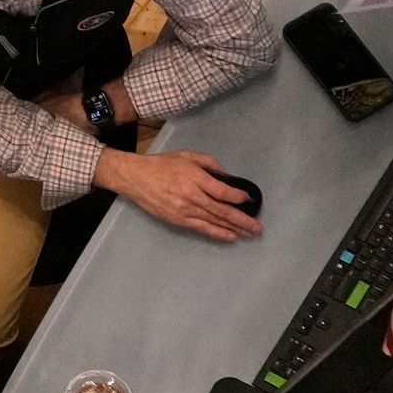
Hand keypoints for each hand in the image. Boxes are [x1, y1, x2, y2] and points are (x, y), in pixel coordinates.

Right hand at [99, 145, 262, 241]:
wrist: (134, 177)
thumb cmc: (160, 164)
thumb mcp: (186, 155)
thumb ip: (209, 162)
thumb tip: (226, 176)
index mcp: (194, 177)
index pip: (223, 191)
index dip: (239, 197)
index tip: (249, 199)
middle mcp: (192, 195)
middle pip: (223, 211)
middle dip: (243, 220)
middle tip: (258, 227)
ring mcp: (185, 210)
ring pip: (215, 222)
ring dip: (235, 229)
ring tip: (250, 233)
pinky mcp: (178, 220)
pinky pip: (203, 229)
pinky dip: (218, 233)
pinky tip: (231, 237)